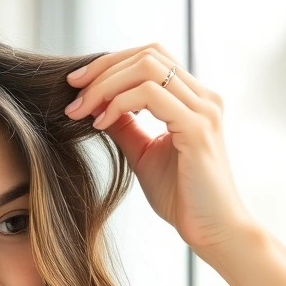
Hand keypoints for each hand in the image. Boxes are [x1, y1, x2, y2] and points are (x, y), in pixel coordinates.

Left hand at [63, 43, 253, 254]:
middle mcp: (203, 97)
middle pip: (147, 54)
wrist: (212, 231)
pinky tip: (100, 124)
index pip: (151, 57)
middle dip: (102, 69)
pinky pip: (150, 95)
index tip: (76, 86)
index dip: (110, 64)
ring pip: (147, 68)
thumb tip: (96, 105)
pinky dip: (118, 104)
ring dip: (106, 85)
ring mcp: (203, 109)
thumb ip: (124, 126)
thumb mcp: (142, 154)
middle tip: (73, 96)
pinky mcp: (197, 127)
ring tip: (82, 111)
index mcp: (193, 100)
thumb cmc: (182, 197)